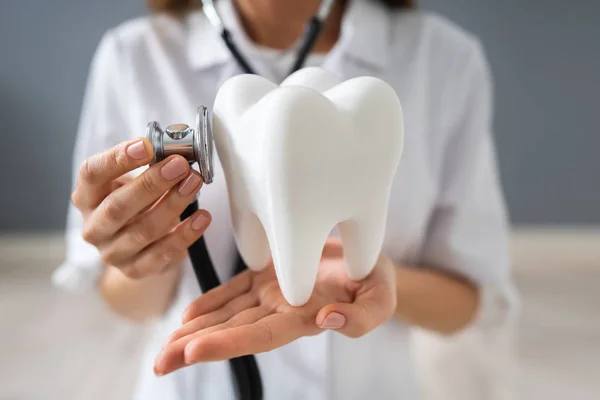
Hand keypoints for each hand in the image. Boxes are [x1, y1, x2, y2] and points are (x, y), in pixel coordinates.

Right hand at [71, 138, 210, 277]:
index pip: (91, 175)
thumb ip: (148, 164)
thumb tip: (177, 150)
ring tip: (194, 183)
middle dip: (151, 184)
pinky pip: (163, 254)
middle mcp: (94, 227)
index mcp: (87, 196)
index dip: (117, 159)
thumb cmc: (136, 202)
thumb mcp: (133, 179)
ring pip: (143, 230)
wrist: (137, 246)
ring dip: (173, 205)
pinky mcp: (136, 269)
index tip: (146, 145)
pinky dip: (185, 235)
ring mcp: (113, 252)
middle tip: (179, 165)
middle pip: (117, 207)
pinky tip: (202, 217)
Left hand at [154, 237, 396, 374]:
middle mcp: (280, 310)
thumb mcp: (380, 298)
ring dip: (195, 329)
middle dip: (196, 347)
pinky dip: (210, 301)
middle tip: (161, 361)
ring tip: (164, 346)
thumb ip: (362, 318)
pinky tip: (187, 314)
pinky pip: (233, 291)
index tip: (192, 351)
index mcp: (302, 318)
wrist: (366, 257)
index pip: (259, 336)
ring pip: (227, 314)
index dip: (227, 344)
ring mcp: (270, 294)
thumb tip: (329, 321)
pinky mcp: (266, 275)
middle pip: (233, 332)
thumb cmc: (376, 279)